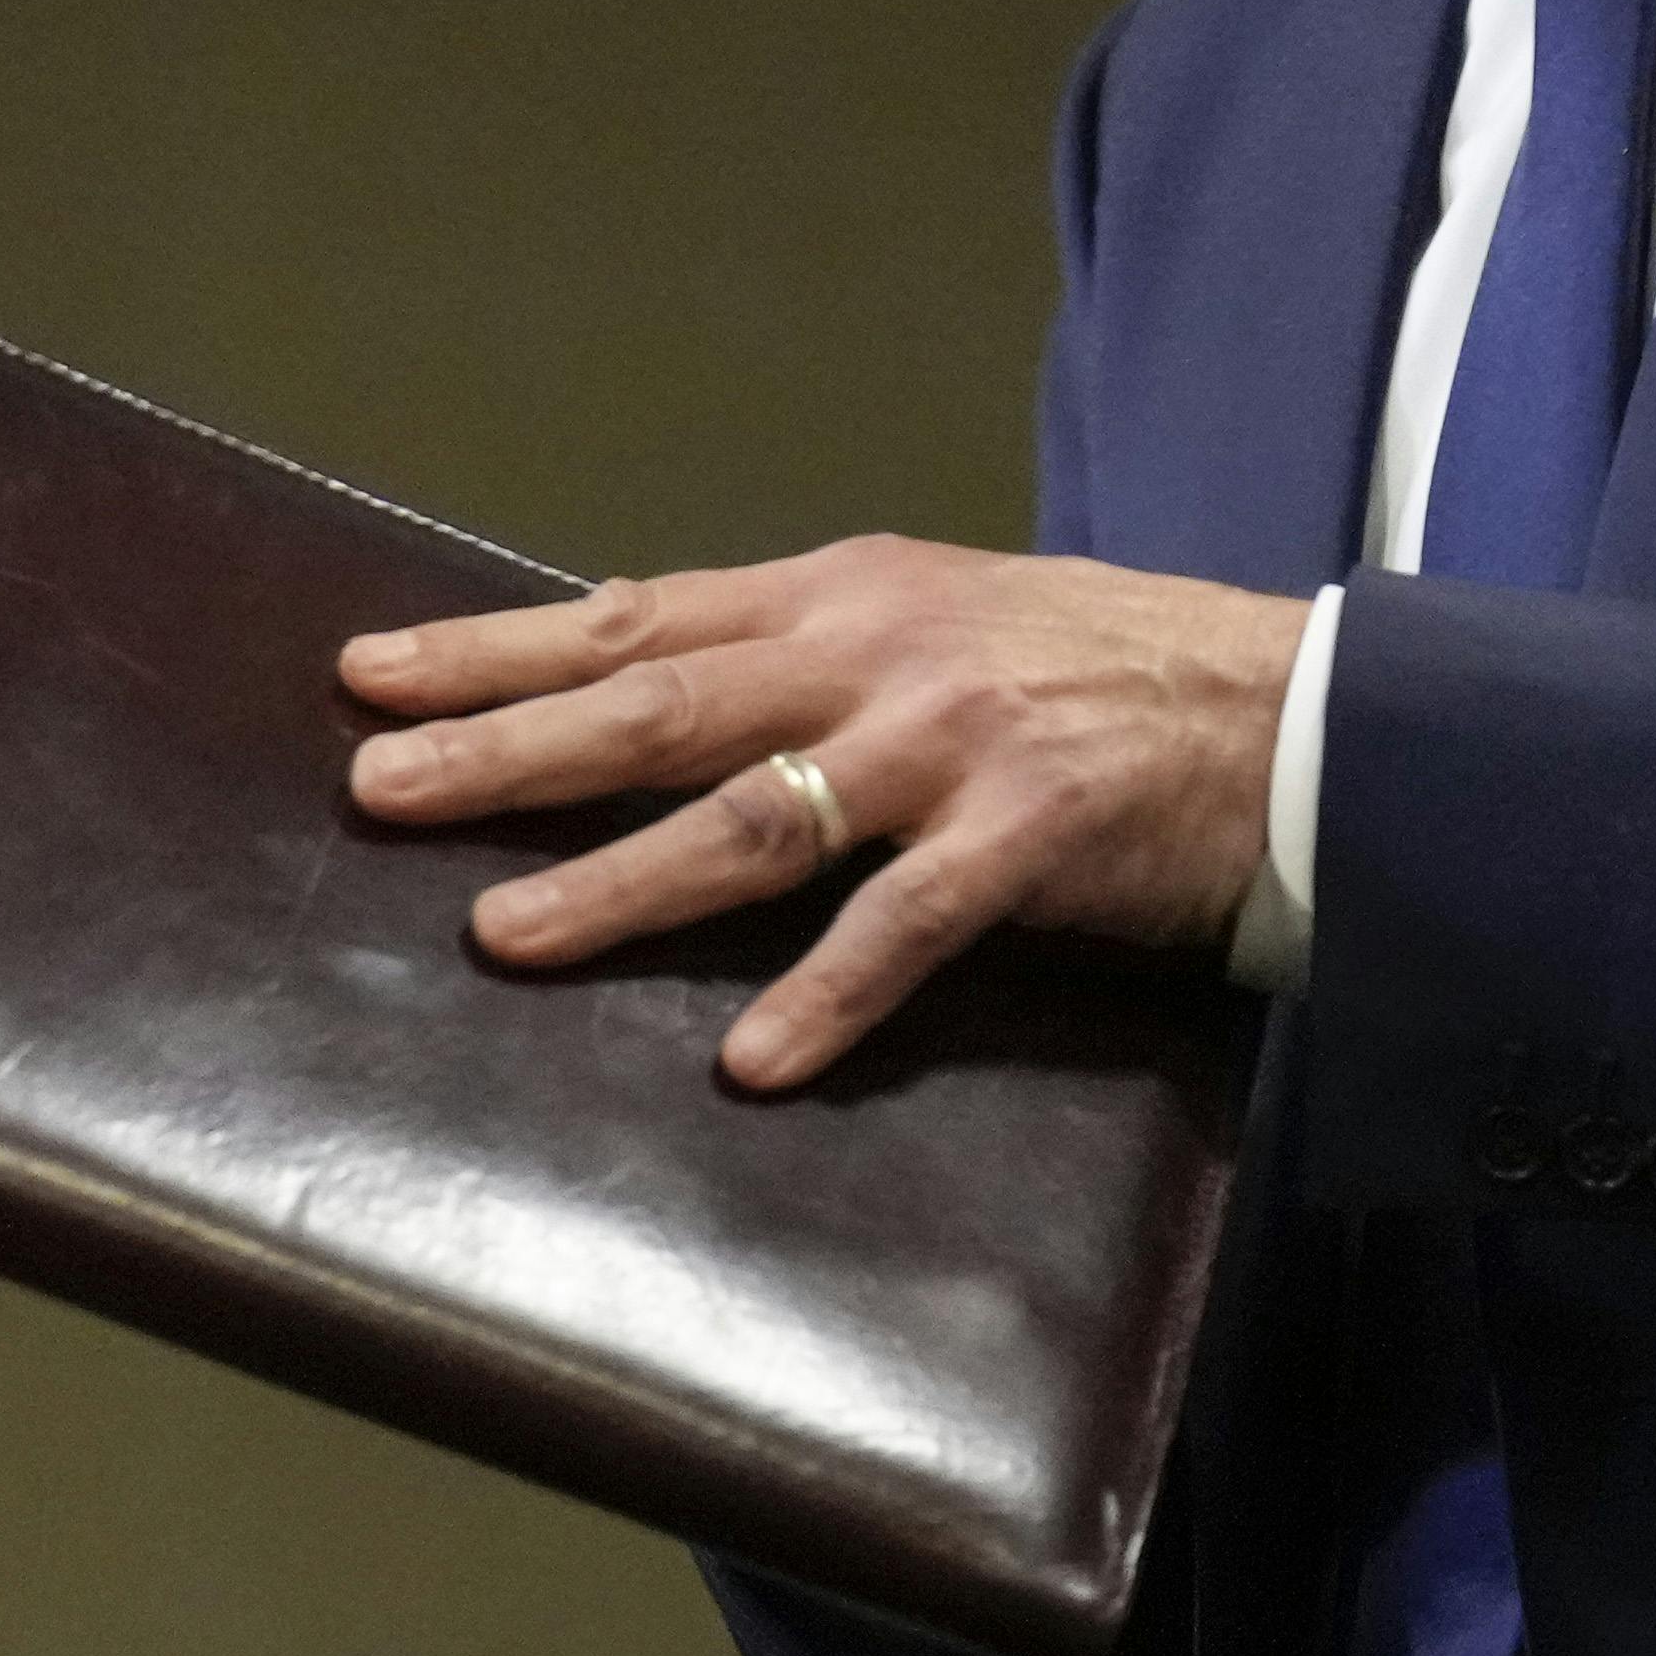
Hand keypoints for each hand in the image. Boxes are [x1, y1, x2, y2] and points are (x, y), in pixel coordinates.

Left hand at [338, 539, 1304, 1089]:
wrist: (1285, 706)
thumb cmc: (1094, 669)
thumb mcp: (932, 621)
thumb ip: (799, 656)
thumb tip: (641, 693)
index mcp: (839, 594)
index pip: (633, 617)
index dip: (496, 646)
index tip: (370, 673)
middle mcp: (876, 654)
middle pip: (657, 704)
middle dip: (506, 747)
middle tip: (378, 789)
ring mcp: (949, 743)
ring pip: (754, 817)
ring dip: (621, 880)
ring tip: (504, 933)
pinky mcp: (1029, 835)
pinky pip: (906, 926)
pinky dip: (826, 995)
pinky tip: (752, 1062)